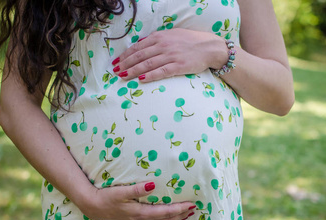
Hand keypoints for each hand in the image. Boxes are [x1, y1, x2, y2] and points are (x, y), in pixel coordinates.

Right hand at [77, 182, 195, 219]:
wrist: (92, 207)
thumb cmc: (106, 197)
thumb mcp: (121, 191)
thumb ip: (137, 189)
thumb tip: (152, 184)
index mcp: (141, 213)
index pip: (166, 212)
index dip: (180, 209)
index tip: (192, 204)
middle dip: (181, 215)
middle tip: (193, 210)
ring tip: (185, 216)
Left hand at [112, 28, 226, 82]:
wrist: (210, 47)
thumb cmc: (190, 41)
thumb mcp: (172, 35)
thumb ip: (157, 40)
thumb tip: (141, 44)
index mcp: (160, 37)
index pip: (138, 47)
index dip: (125, 55)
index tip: (116, 62)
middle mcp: (163, 45)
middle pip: (139, 56)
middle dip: (125, 64)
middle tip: (115, 72)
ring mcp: (171, 56)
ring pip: (147, 64)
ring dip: (133, 71)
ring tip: (123, 76)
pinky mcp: (178, 66)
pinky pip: (160, 72)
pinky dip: (149, 75)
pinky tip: (140, 79)